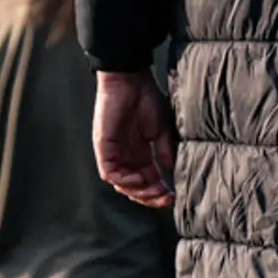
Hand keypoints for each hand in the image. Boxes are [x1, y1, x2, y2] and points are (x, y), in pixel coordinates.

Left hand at [94, 68, 176, 210]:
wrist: (129, 79)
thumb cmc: (146, 98)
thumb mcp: (162, 129)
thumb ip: (165, 152)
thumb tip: (171, 172)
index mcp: (140, 153)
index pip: (148, 181)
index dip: (159, 192)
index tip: (174, 196)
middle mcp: (126, 156)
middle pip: (134, 188)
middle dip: (150, 197)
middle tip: (165, 199)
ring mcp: (113, 153)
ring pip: (122, 185)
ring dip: (139, 192)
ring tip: (154, 191)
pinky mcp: (103, 148)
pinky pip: (110, 173)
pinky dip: (125, 181)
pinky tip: (140, 179)